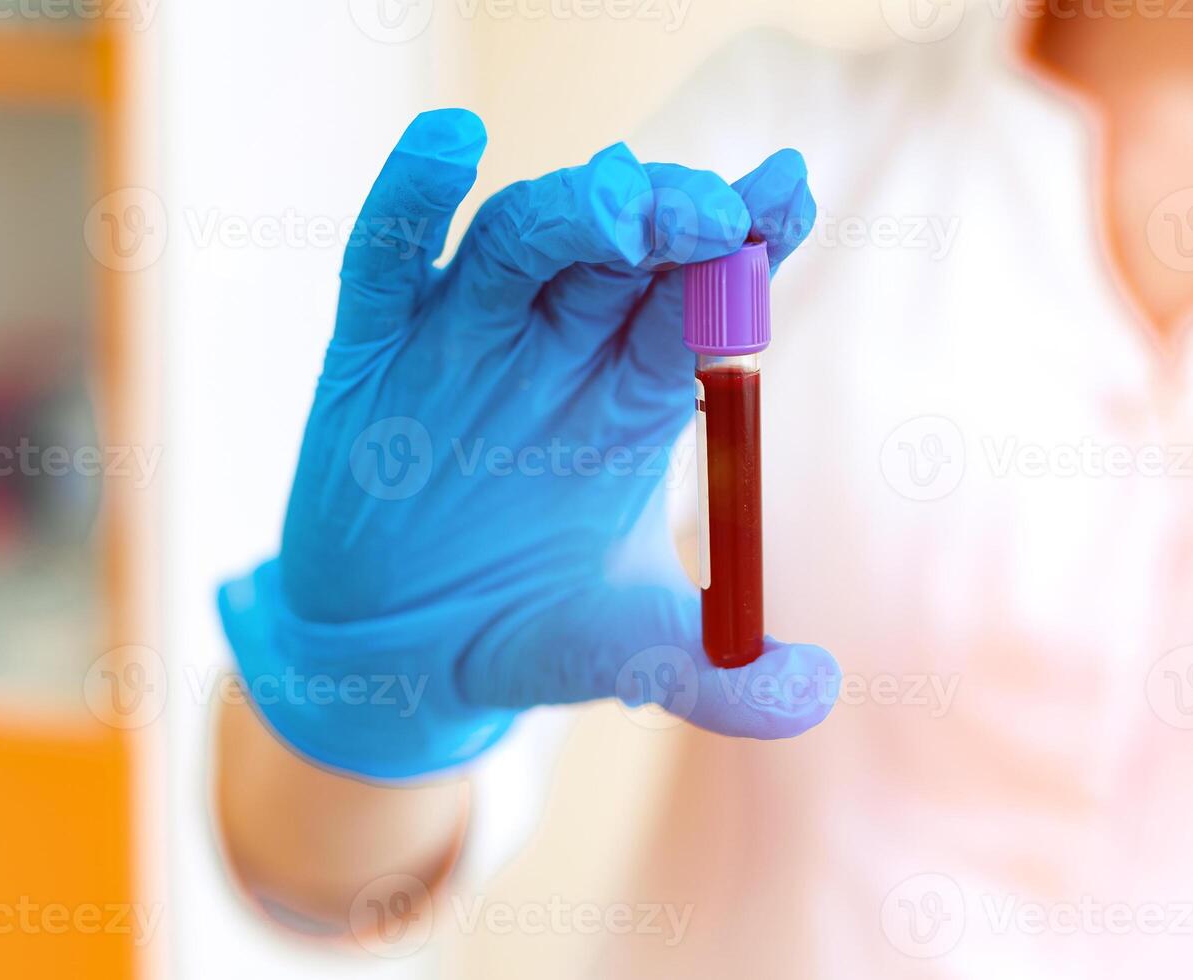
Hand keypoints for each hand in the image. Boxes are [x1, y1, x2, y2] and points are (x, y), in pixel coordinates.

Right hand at [218, 109, 837, 778]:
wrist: (400, 664)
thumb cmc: (525, 635)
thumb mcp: (622, 658)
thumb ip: (717, 674)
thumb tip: (820, 694)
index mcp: (631, 397)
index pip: (701, 299)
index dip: (747, 245)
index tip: (793, 194)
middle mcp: (558, 349)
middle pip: (625, 252)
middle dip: (673, 220)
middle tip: (715, 213)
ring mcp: (464, 338)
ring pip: (522, 239)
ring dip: (573, 211)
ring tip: (621, 205)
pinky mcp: (372, 350)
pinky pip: (387, 259)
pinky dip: (410, 200)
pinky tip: (448, 144)